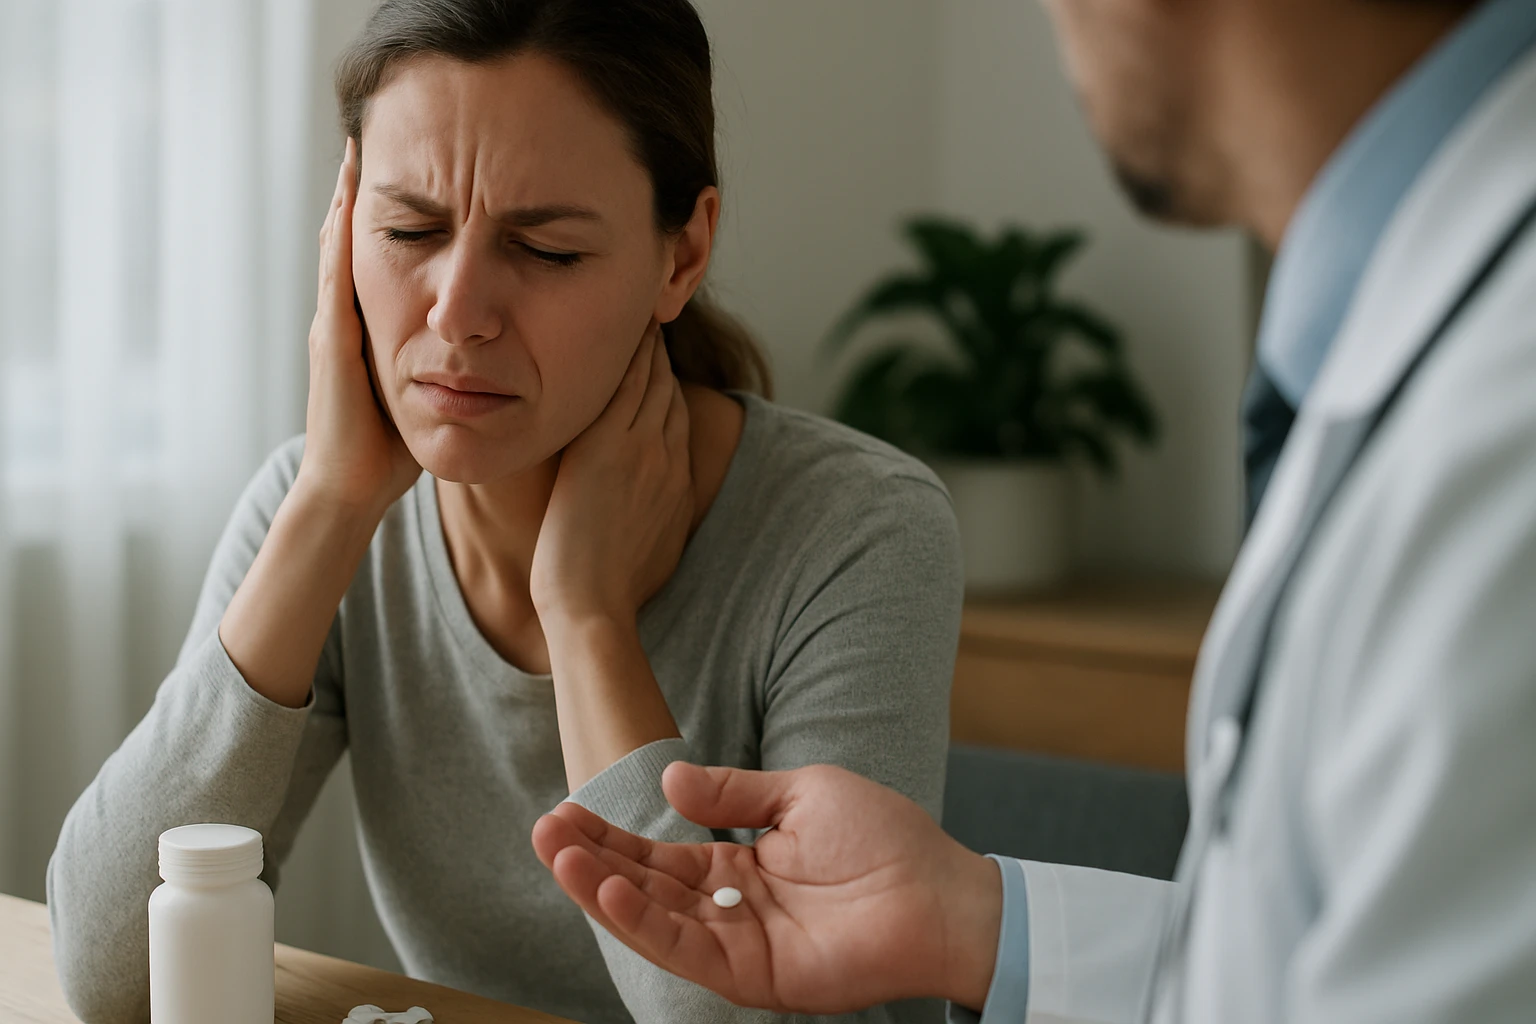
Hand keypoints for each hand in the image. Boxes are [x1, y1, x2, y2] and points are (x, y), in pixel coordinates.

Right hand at [295, 137, 419, 516]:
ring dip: (346, 200)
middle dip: (362, 190)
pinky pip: (335, 279)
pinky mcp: (334, 343)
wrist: (352, 487)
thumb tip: (489, 342)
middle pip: (354, 238)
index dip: (395, 210)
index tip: (412, 165)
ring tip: (356, 150)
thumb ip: (446, 361)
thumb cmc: (392, 446)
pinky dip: (339, 239)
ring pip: (338, 248)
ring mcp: (335, 327)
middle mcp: (346, 318)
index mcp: (372, 326)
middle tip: (373, 134)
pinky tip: (345, 205)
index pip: (384, 254)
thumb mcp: (426, 388)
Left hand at [529, 323, 692, 626]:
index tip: (654, 363)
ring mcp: (642, 448)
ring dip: (643, 343)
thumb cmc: (612, 592)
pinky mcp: (610, 445)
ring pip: (648, 378)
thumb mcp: (653, 551)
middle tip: (646, 318)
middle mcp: (667, 456)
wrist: (592, 604)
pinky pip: (622, 383)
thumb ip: (657, 521)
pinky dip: (625, 353)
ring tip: (633, 313)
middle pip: (666, 388)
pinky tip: (616, 329)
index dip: (665, 385)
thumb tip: (654, 521)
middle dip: (657, 353)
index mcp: (677, 481)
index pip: (675, 415)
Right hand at [531, 762, 1003, 1012]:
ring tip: (559, 854)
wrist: (939, 891)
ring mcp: (739, 944)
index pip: (659, 855)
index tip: (566, 810)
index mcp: (739, 866)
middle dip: (592, 860)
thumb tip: (668, 782)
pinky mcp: (753, 975)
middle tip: (543, 828)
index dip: (612, 836)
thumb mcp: (800, 793)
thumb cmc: (884, 838)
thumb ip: (733, 792)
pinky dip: (644, 924)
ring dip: (602, 890)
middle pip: (644, 887)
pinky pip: (687, 951)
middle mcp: (730, 908)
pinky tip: (608, 893)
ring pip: (654, 921)